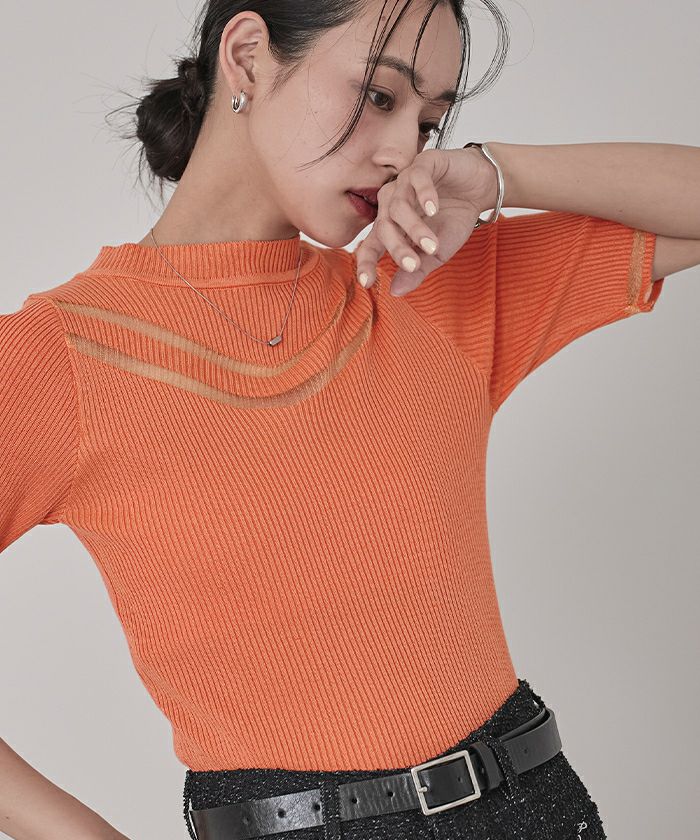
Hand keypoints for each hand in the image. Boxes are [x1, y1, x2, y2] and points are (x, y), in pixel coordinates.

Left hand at [354, 146, 497, 295]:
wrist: (479, 188)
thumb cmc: (454, 219)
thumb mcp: (437, 253)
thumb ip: (416, 271)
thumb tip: (395, 292)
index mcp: (391, 226)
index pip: (372, 245)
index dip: (366, 263)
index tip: (367, 282)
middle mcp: (392, 203)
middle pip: (384, 226)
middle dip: (397, 248)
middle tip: (414, 265)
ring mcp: (405, 182)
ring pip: (397, 205)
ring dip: (414, 227)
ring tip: (432, 243)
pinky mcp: (423, 164)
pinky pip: (416, 177)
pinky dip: (423, 194)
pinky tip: (433, 208)